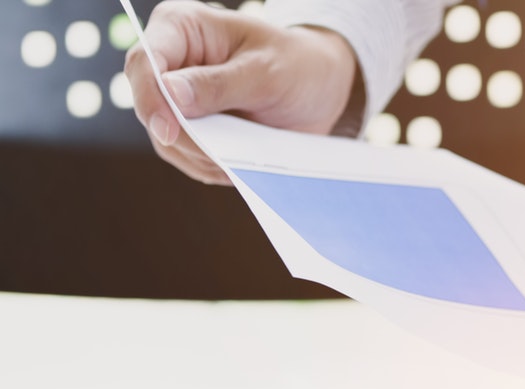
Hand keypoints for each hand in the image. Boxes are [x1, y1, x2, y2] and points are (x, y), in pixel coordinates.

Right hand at [125, 0, 358, 184]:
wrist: (321, 86)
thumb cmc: (297, 65)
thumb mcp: (268, 72)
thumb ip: (220, 84)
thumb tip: (170, 93)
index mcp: (181, 27)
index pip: (145, 61)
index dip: (150, 97)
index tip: (168, 129)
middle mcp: (170, 60)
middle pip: (148, 105)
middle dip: (181, 136)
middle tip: (221, 155)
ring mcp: (175, 98)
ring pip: (165, 137)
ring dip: (198, 156)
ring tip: (239, 159)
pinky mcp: (190, 127)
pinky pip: (185, 155)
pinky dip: (208, 166)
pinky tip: (236, 167)